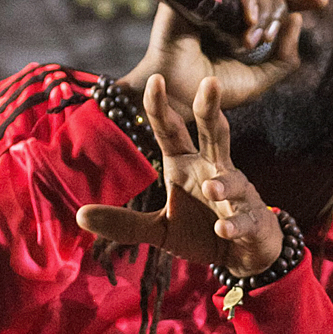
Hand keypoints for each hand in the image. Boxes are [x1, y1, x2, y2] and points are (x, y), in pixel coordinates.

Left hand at [77, 73, 281, 276]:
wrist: (242, 254)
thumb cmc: (201, 231)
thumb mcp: (159, 230)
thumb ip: (124, 223)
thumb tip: (80, 216)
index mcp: (186, 164)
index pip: (172, 130)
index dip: (162, 107)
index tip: (155, 79)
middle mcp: (213, 170)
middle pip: (214, 133)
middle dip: (212, 109)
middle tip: (210, 83)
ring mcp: (237, 194)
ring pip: (232, 178)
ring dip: (223, 182)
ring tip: (210, 187)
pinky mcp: (253, 221)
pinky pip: (244, 219)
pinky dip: (234, 224)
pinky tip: (223, 230)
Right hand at [118, 0, 326, 114]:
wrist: (179, 93)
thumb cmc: (212, 93)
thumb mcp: (258, 82)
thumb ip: (285, 60)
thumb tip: (297, 20)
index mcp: (245, 29)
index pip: (277, 5)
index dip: (300, 1)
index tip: (321, 2)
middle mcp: (232, 8)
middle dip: (276, 12)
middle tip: (262, 40)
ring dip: (263, 7)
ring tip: (250, 38)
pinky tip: (247, 19)